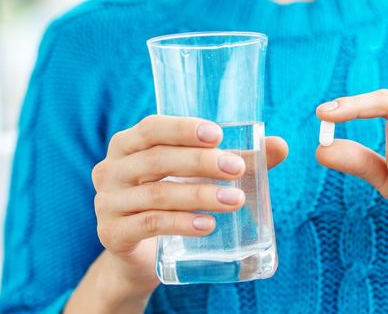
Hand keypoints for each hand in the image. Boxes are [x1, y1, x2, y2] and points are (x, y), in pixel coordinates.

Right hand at [91, 115, 287, 298]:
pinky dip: (181, 223)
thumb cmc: (172, 203)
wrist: (139, 258)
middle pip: (156, 160)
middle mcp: (110, 170)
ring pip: (158, 194)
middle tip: (235, 169)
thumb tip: (280, 146)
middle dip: (200, 162)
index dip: (182, 129)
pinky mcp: (112, 234)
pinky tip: (208, 225)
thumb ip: (236, 160)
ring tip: (234, 200)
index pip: (151, 128)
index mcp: (127, 146)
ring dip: (199, 195)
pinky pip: (149, 224)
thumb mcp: (197, 178)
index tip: (218, 134)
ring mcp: (107, 203)